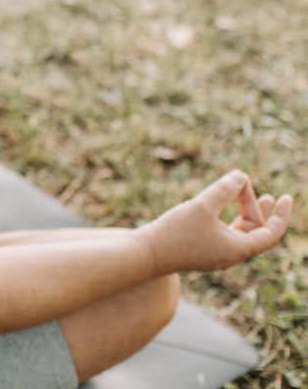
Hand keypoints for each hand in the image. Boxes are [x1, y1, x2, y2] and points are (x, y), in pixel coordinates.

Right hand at [136, 171, 291, 275]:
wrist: (144, 255)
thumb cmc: (175, 232)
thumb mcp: (202, 206)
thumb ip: (223, 190)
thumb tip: (240, 176)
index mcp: (237, 249)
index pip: (271, 233)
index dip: (281, 215)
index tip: (287, 197)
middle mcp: (229, 255)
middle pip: (253, 229)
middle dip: (254, 205)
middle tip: (244, 181)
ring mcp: (214, 254)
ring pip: (238, 232)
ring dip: (242, 211)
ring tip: (246, 193)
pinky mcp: (199, 251)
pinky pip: (222, 233)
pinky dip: (226, 217)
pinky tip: (217, 205)